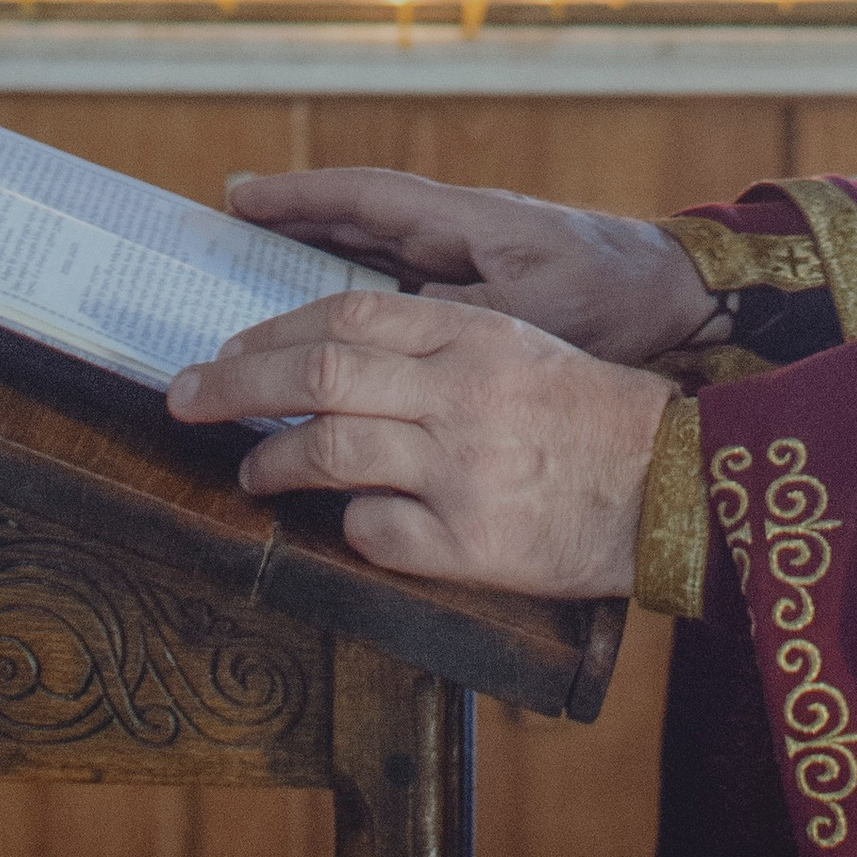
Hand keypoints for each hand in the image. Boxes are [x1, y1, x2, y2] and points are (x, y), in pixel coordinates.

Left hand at [168, 286, 668, 594]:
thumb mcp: (519, 347)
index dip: (272, 331)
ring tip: (248, 468)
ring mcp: (462, 468)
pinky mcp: (469, 544)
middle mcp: (461, 392)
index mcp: (473, 333)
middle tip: (184, 396)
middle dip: (236, 383)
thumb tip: (330, 356)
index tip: (226, 350)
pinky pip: (375, 531)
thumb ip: (435, 347)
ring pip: (329, 449)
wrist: (672, 484)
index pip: (346, 312)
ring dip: (271, 459)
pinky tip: (344, 524)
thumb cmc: (590, 415)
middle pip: (320, 371)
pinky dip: (348, 525)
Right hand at [225, 166, 715, 363]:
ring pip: (372, 251)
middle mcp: (455, 232)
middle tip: (224, 233)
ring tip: (254, 275)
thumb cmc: (613, 299)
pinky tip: (331, 326)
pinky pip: (401, 284)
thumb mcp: (538, 312)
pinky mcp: (480, 291)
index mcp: (463, 221)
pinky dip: (358, 291)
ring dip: (316, 257)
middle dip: (289, 223)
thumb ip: (465, 319)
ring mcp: (466, 260)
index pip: (362, 197)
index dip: (297, 196)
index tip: (238, 195)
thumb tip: (392, 322)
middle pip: (354, 220)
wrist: (675, 297)